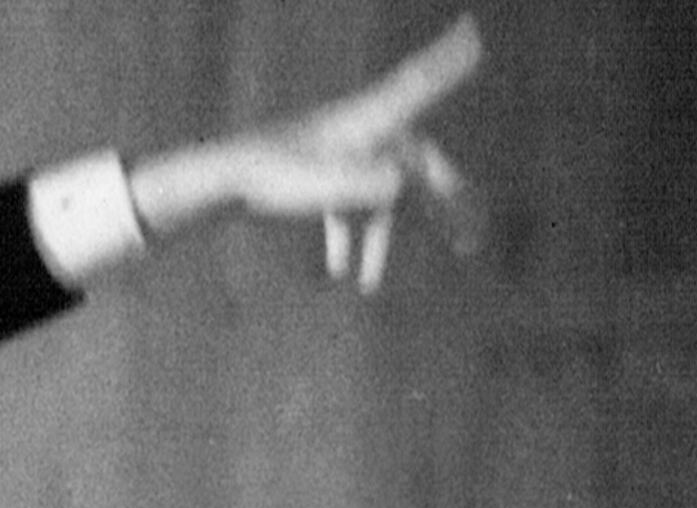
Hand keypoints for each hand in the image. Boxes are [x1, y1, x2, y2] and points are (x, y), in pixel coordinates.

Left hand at [134, 15, 482, 291]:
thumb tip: (402, 184)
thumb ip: (371, 182)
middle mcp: (364, 132)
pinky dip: (347, 240)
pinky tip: (339, 275)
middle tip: (470, 237)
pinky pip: (346, 211)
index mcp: (372, 121)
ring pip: (381, 199)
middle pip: (417, 168)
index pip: (420, 86)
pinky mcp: (320, 178)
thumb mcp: (329, 181)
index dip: (448, 62)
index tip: (472, 33)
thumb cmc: (275, 175)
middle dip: (443, 206)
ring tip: (374, 286)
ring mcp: (343, 156)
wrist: (224, 178)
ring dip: (381, 243)